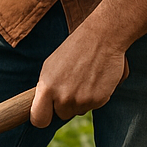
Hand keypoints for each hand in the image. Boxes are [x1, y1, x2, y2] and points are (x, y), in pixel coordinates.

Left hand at [30, 0, 146, 128]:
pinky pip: (99, 104)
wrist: (109, 27)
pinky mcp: (100, 96)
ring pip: (82, 112)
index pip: (37, 120)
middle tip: (77, 78)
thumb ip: (51, 82)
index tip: (45, 112)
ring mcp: (79, 97)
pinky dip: (103, 91)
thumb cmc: (82, 41)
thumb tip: (42, 103)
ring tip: (92, 71)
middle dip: (70, 103)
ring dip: (88, 96)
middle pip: (62, 117)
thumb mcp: (60, 58)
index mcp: (45, 83)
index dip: (42, 117)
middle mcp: (60, 94)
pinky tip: (105, 72)